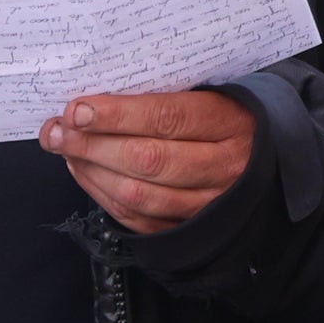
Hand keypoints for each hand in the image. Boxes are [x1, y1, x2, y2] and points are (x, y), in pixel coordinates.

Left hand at [41, 88, 257, 234]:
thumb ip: (160, 96)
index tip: (78, 109)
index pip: (167, 118)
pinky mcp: (191, 229)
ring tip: (65, 149)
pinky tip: (85, 172)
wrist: (265, 161)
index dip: (118, 115)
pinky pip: (139, 219)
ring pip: (140, 194)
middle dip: (93, 145)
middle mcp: (225, 166)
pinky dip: (103, 195)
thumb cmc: (225, 118)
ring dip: (92, 171)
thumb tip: (92, 101)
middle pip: (149, 159)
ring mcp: (210, 204)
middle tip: (58, 131)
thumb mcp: (211, 93)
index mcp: (230, 123)